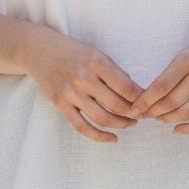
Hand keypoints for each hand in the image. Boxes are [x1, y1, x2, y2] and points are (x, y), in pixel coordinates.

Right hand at [28, 32, 145, 144]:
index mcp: (96, 62)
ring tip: (130, 123)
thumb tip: (136, 92)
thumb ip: (114, 72)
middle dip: (134, 114)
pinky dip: (99, 136)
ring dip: (121, 125)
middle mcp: (83, 78)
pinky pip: (82, 126)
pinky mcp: (60, 104)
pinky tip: (113, 138)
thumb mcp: (95, 53)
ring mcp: (70, 92)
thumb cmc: (72, 51)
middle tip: (143, 116)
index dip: (141, 99)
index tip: (149, 103)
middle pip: (116, 104)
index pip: (126, 86)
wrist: (39, 50)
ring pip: (102, 118)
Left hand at [128, 22, 188, 134]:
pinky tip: (178, 129)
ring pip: (185, 112)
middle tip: (143, 115)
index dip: (145, 100)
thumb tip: (152, 92)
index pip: (161, 85)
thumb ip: (174, 69)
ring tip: (159, 118)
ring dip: (168, 119)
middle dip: (153, 112)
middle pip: (170, 101)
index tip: (134, 107)